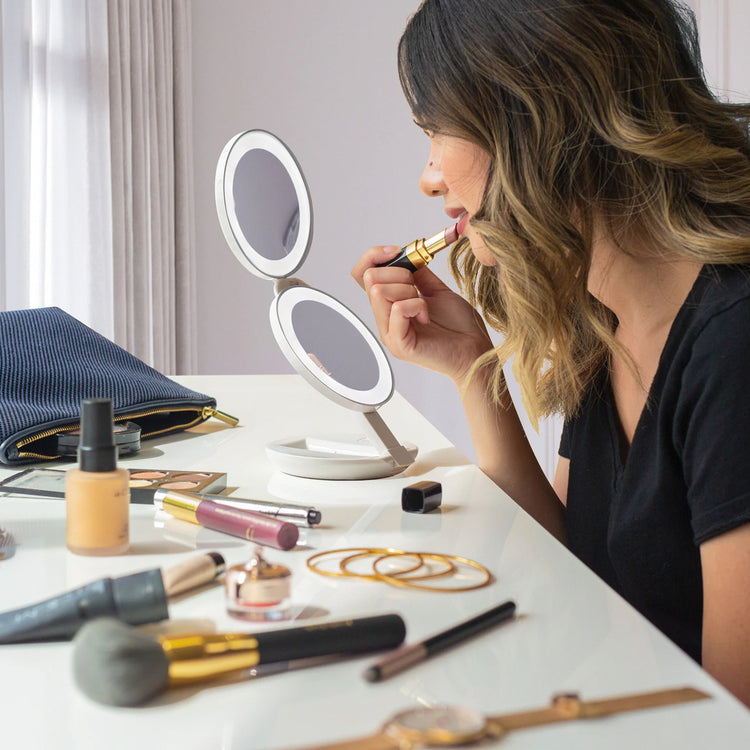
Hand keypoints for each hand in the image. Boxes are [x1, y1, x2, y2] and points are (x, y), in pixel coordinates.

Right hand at [351, 245, 492, 384]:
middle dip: (398, 274)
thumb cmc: (460, 327)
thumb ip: (419, 275)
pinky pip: (397, 310)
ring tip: (424, 306)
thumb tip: (407, 255)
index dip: (373, 257)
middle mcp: (385, 320)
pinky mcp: (400, 345)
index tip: (397, 251)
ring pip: (379, 292)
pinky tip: (426, 317)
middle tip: (418, 288)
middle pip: (370, 279)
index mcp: (389, 306)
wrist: (474, 350)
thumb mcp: (437, 291)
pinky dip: (416, 305)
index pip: (361, 274)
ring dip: (408, 291)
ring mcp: (390, 334)